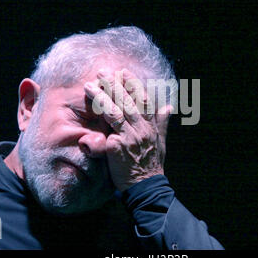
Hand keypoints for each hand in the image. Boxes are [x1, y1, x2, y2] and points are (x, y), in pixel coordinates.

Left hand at [84, 68, 172, 191]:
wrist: (146, 186)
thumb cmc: (152, 164)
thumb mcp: (160, 141)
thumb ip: (162, 123)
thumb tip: (168, 107)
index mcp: (151, 125)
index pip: (143, 99)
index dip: (133, 84)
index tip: (123, 71)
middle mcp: (141, 129)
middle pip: (127, 102)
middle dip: (114, 85)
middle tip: (102, 72)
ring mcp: (130, 137)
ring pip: (115, 112)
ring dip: (102, 97)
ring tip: (89, 86)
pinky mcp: (118, 147)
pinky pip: (108, 130)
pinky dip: (101, 117)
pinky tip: (91, 107)